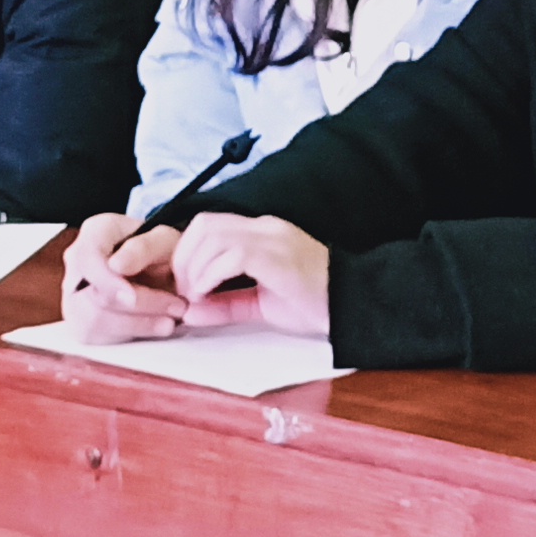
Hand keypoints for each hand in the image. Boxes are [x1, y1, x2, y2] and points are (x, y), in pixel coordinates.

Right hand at [62, 213, 190, 338]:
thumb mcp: (164, 239)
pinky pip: (99, 337)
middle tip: (176, 307)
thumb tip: (117, 265)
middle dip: (138, 307)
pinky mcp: (82, 323)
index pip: (87, 257)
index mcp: (95, 233)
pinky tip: (153, 325)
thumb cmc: (160, 249)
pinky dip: (131, 335)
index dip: (107, 281)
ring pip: (93, 322)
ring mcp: (75, 296)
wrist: (162, 269)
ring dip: (137, 325)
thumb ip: (145, 247)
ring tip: (170, 319)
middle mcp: (77, 265)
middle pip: (92, 294)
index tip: (132, 297)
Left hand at [169, 213, 330, 336]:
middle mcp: (266, 228)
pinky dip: (210, 275)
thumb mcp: (260, 304)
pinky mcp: (278, 257)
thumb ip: (226, 304)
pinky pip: (232, 256)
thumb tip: (190, 312)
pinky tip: (208, 293)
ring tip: (195, 296)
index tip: (183, 284)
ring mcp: (272, 239)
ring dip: (194, 268)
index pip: (209, 224)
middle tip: (184, 290)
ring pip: (213, 236)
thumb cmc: (313, 304)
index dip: (186, 251)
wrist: (352, 307)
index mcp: (262, 233)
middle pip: (204, 224)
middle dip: (183, 257)